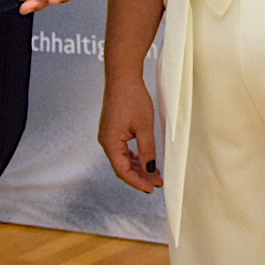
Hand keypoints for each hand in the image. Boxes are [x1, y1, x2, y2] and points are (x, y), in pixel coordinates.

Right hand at [99, 78, 161, 192]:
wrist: (122, 76)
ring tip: (155, 172)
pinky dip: (134, 156)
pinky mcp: (112, 128)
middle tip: (158, 182)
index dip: (138, 182)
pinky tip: (146, 159)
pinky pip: (123, 149)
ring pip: (123, 158)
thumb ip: (147, 150)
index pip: (123, 171)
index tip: (152, 188)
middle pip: (122, 167)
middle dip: (140, 176)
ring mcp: (108, 135)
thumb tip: (150, 169)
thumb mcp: (144, 126)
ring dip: (138, 166)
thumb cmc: (132, 98)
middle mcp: (106, 141)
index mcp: (110, 143)